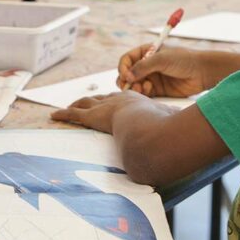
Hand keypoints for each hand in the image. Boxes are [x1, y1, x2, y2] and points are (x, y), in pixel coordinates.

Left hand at [51, 91, 175, 132]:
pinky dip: (64, 115)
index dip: (115, 100)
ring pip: (85, 104)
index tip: (111, 102)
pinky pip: (75, 115)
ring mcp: (105, 107)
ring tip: (65, 109)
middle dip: (93, 99)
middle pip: (102, 98)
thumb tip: (185, 141)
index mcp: (135, 102)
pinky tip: (53, 117)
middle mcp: (118, 100)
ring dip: (75, 106)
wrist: (149, 126)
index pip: (121, 99)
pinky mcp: (94, 117)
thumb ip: (172, 130)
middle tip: (84, 101)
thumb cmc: (162, 127)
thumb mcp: (169, 126)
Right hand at [118, 44, 206, 97]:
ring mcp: (152, 78)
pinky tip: (148, 90)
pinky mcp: (158, 90)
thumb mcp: (162, 59)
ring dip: (134, 87)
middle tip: (129, 85)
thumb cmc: (184, 60)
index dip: (123, 67)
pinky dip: (142, 93)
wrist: (202, 72)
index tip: (125, 75)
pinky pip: (144, 93)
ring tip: (142, 88)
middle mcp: (147, 65)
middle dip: (126, 80)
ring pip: (134, 85)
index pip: (127, 59)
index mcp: (147, 52)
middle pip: (128, 74)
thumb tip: (126, 76)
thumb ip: (143, 66)